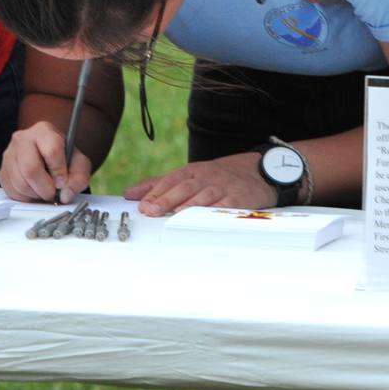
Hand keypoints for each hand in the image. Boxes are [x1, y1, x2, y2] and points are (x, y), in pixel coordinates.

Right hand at [0, 121, 93, 203]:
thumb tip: (66, 194)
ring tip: (45, 191)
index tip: (63, 182)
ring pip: (20, 182)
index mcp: (44, 131)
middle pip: (31, 169)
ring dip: (36, 194)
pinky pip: (11, 191)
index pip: (51, 150)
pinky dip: (25, 198)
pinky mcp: (2, 171)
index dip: (59, 171)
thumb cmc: (63, 159)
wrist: (48, 158)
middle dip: (45, 188)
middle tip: (53, 193)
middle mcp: (22, 139)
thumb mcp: (79, 164)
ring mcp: (9, 155)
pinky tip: (34, 192)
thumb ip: (80, 177)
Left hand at [126, 152, 275, 216]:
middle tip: (151, 211)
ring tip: (174, 216)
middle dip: (167, 199)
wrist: (258, 171)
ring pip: (203, 195)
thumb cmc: (218, 177)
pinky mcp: (238, 199)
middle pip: (184, 187)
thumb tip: (130, 194)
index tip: (142, 205)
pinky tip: (204, 218)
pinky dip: (214, 211)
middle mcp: (206, 178)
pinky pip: (225, 205)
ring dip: (188, 205)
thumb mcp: (189, 175)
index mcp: (192, 172)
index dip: (156, 192)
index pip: (171, 180)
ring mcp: (223, 187)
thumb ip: (159, 184)